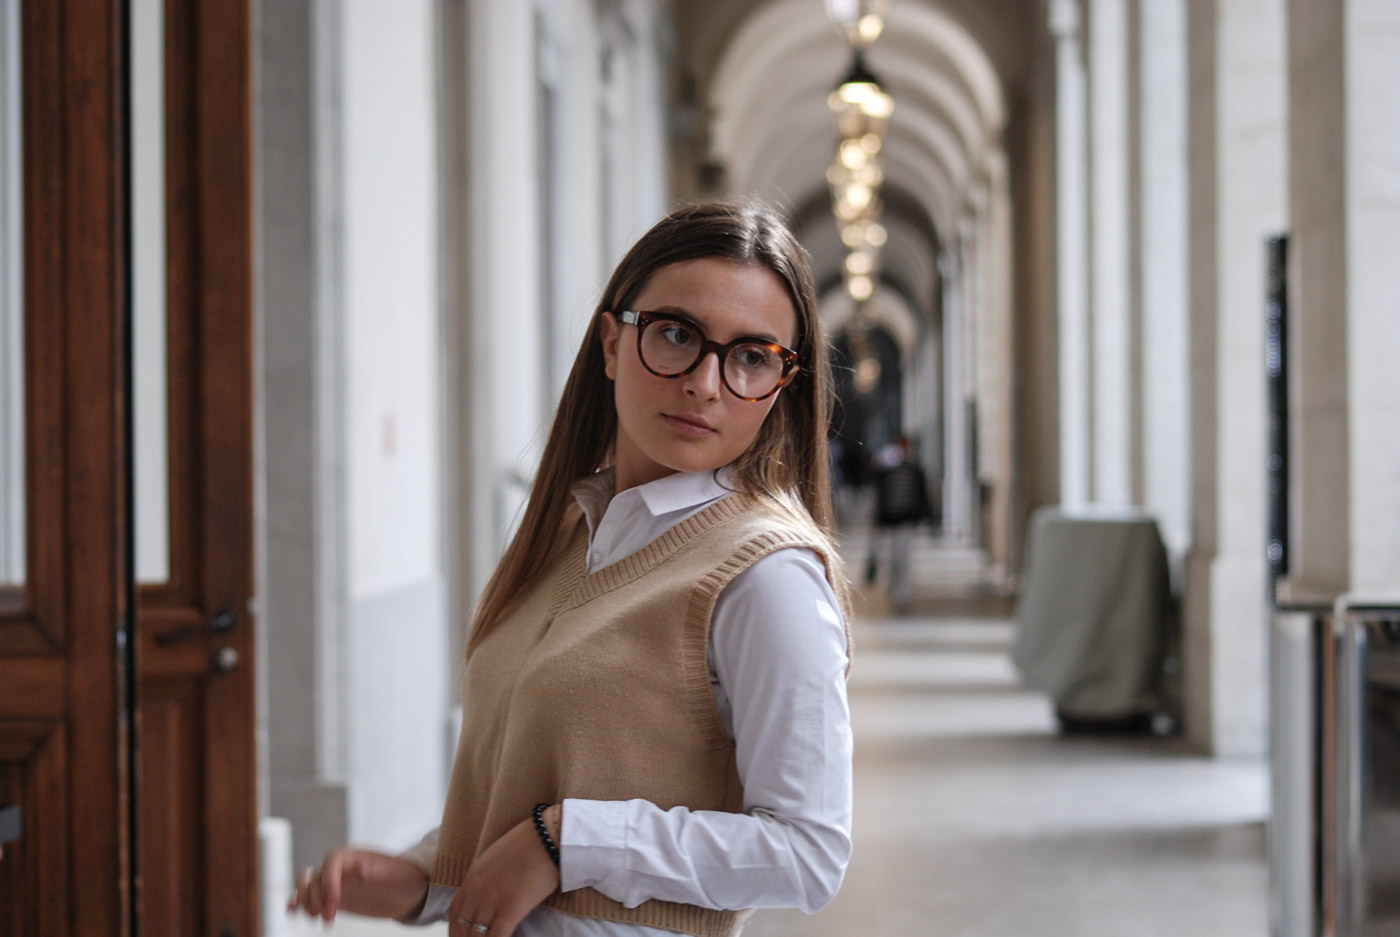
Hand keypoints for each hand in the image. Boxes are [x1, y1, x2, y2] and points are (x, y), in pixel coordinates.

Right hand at [287, 848, 429, 922]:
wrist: (410, 891)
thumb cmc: (405, 878)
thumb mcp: (396, 874)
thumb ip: (378, 871)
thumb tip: (362, 869)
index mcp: (354, 856)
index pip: (332, 861)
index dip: (329, 881)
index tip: (336, 902)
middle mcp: (342, 868)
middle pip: (315, 875)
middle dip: (317, 896)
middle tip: (330, 915)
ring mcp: (336, 883)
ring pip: (308, 886)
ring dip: (306, 901)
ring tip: (316, 917)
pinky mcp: (335, 898)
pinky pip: (311, 897)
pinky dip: (298, 902)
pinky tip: (293, 910)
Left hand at [448, 805, 561, 936]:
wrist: (548, 835)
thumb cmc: (529, 843)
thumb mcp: (496, 858)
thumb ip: (486, 878)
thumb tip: (488, 895)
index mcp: (472, 877)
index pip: (454, 913)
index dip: (456, 931)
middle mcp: (477, 890)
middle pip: (463, 928)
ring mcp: (493, 899)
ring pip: (477, 936)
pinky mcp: (511, 908)